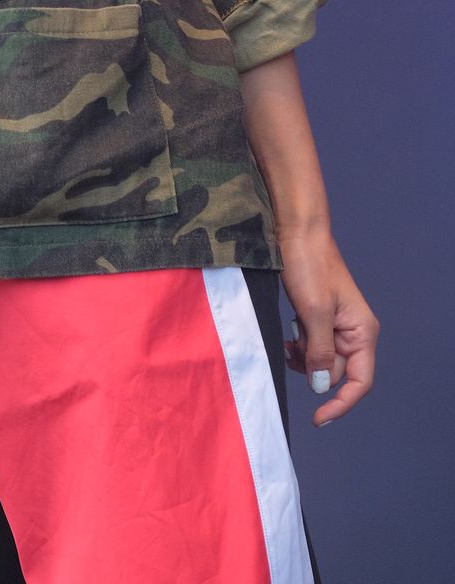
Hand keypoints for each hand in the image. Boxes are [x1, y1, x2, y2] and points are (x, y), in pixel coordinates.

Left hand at [278, 225, 379, 426]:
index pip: (359, 382)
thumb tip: (322, 387)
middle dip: (312, 369)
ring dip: (303, 358)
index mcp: (362, 332)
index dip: (341, 404)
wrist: (296, 232)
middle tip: (292, 347)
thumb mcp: (313, 312)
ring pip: (320, 362)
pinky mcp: (319, 319)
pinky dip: (298, 347)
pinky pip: (311, 347)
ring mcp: (336, 326)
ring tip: (289, 338)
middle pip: (335, 373)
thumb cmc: (309, 265)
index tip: (318, 418)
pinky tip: (288, 336)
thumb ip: (320, 352)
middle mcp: (354, 332)